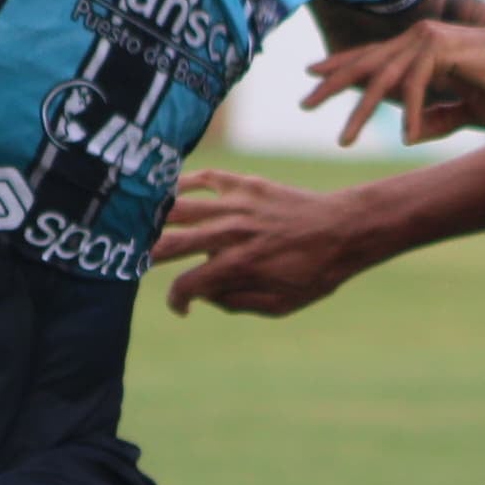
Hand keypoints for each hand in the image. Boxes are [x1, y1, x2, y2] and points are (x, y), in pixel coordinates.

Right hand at [158, 171, 381, 317]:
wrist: (345, 230)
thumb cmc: (316, 273)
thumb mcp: (280, 304)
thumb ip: (237, 302)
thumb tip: (204, 295)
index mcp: (238, 266)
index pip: (186, 285)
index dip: (177, 300)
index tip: (182, 307)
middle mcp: (231, 234)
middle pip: (170, 245)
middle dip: (147, 258)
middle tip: (140, 264)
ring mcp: (237, 205)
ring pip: (179, 208)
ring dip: (155, 220)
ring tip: (141, 227)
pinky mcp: (247, 184)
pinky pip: (206, 178)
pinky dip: (184, 184)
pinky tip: (171, 195)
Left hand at [302, 21, 484, 148]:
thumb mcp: (468, 110)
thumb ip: (439, 118)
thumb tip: (410, 136)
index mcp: (424, 47)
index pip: (374, 55)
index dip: (343, 65)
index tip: (314, 75)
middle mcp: (422, 37)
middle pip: (367, 62)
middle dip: (334, 84)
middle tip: (304, 104)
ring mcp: (431, 40)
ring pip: (384, 78)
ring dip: (362, 112)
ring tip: (343, 139)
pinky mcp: (444, 50)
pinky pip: (415, 88)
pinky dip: (410, 114)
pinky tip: (407, 136)